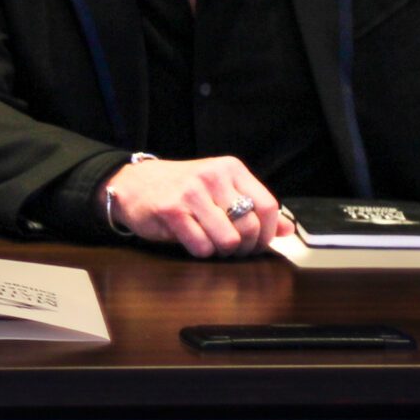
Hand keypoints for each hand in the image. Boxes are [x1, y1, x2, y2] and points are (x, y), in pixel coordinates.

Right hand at [98, 155, 291, 257]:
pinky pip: (202, 246)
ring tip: (213, 245)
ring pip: (228, 240)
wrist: (132, 183)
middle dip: (244, 247)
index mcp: (230, 168)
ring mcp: (191, 193)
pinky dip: (201, 251)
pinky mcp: (171, 210)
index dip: (267, 232)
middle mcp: (212, 176)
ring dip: (223, 251)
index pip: (267, 206)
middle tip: (233, 249)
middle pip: (249, 226)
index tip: (257, 242)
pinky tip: (193, 241)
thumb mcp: (219, 190)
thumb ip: (252, 208)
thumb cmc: (179, 189)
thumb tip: (287, 230)